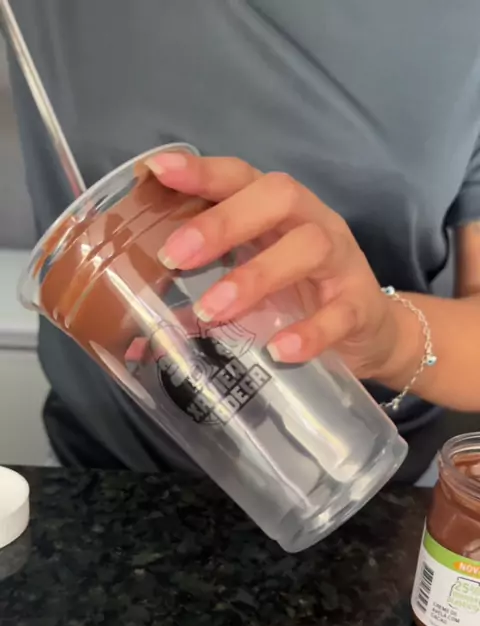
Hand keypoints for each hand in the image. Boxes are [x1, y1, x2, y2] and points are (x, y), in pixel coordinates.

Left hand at [146, 151, 411, 382]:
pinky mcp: (360, 306)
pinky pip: (340, 313)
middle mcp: (312, 224)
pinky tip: (277, 351)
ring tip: (212, 313)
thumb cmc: (299, 302)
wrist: (369, 334)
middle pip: (277, 196)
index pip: (241, 178)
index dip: (202, 171)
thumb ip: (196, 309)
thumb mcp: (248, 295)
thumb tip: (133, 341)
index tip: (157, 171)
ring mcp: (341, 263)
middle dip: (222, 223)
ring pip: (308, 247)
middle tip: (174, 258)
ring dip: (255, 276)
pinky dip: (309, 332)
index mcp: (277, 214)